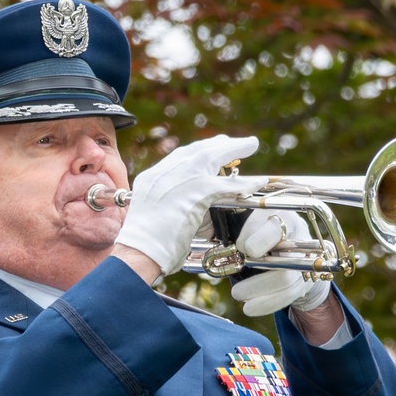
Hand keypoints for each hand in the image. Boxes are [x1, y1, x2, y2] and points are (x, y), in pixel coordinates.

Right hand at [115, 135, 265, 277]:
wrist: (139, 253)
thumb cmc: (144, 248)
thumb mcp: (153, 219)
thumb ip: (171, 209)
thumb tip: (196, 217)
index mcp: (151, 179)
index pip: (178, 158)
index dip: (197, 152)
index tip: (210, 148)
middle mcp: (164, 174)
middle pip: (195, 150)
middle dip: (217, 144)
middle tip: (234, 141)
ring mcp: (179, 180)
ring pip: (211, 156)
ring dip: (233, 149)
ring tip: (250, 144)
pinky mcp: (195, 192)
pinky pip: (226, 184)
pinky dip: (243, 183)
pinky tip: (256, 182)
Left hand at [229, 209, 331, 316]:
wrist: (288, 247)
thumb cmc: (257, 230)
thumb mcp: (244, 220)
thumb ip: (228, 226)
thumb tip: (205, 236)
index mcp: (279, 214)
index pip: (273, 224)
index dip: (255, 236)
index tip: (241, 248)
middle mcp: (296, 234)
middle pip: (284, 251)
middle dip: (259, 265)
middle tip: (237, 269)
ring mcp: (303, 259)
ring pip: (285, 277)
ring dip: (258, 288)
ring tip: (237, 294)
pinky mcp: (303, 279)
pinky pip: (289, 294)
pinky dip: (267, 303)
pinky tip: (250, 307)